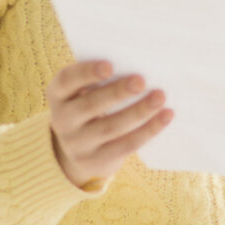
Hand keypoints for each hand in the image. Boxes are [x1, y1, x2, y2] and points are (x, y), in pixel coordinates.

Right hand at [48, 59, 171, 187]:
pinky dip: (149, 130)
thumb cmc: (89, 106)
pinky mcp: (97, 160)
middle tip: (141, 80)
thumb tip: (139, 64)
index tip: (110, 65)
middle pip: (90, 105)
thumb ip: (101, 80)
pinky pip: (126, 144)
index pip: (66, 81)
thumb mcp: (84, 93)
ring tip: (160, 96)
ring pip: (111, 127)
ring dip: (139, 111)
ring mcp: (78, 144)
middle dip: (117, 92)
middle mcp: (62, 121)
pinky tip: (166, 116)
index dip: (86, 72)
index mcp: (58, 95)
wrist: (79, 151)